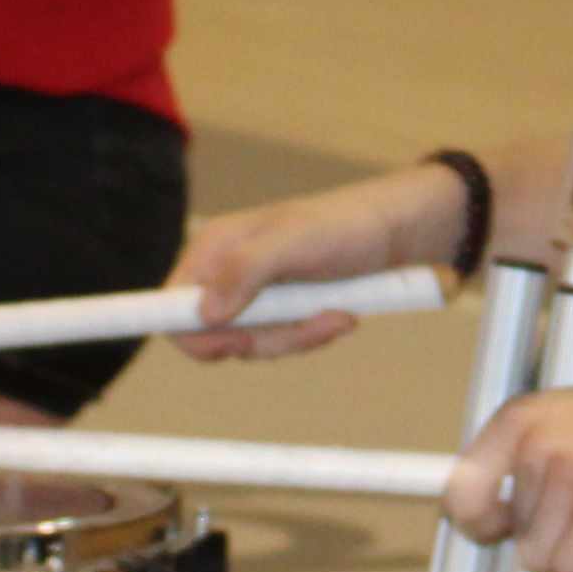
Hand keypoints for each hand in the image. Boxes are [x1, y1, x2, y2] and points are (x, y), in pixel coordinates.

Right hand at [165, 170, 472, 361]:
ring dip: (295, 339)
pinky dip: (311, 337)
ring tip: (335, 312)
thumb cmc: (348, 225)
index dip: (193, 334)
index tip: (237, 343)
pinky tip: (339, 315)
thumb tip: (202, 312)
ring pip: (250, 347)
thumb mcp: (296, 242)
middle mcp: (227, 272)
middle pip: (212, 336)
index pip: (170, 305)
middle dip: (263, 340)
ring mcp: (255, 295)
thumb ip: (246, 270)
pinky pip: (281, 345)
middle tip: (308, 320)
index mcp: (216, 248)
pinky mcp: (283, 312)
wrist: (402, 233)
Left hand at [444, 364, 572, 571]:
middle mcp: (537, 443)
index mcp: (523, 418)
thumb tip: (504, 521)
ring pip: (546, 559)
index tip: (493, 532)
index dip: (478, 523)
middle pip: (516, 536)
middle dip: (561, 535)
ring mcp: (568, 473)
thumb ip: (535, 462)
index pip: (463, 489)